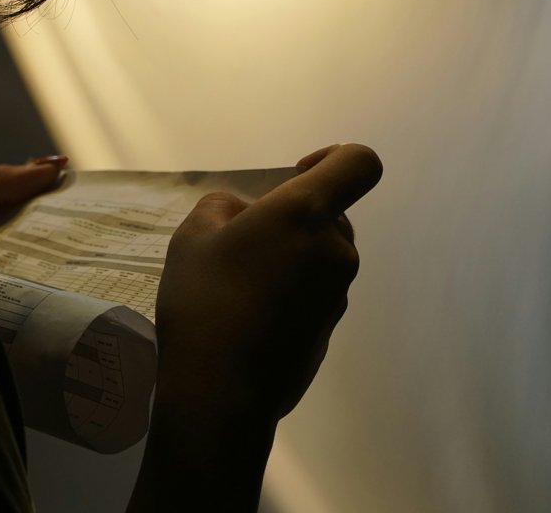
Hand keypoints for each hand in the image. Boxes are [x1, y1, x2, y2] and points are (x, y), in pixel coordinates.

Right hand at [155, 143, 382, 421]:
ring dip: (288, 259)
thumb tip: (244, 215)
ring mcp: (338, 296)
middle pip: (331, 215)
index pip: (358, 163)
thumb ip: (222, 207)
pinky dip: (288, 295)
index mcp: (306, 215)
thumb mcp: (191, 237)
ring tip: (236, 287)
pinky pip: (313, 295)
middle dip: (292, 219)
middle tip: (239, 244)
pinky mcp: (329, 332)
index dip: (334, 156)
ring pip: (319, 257)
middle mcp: (336, 251)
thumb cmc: (203, 302)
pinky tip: (246, 320)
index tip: (295, 175)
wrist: (221, 393)